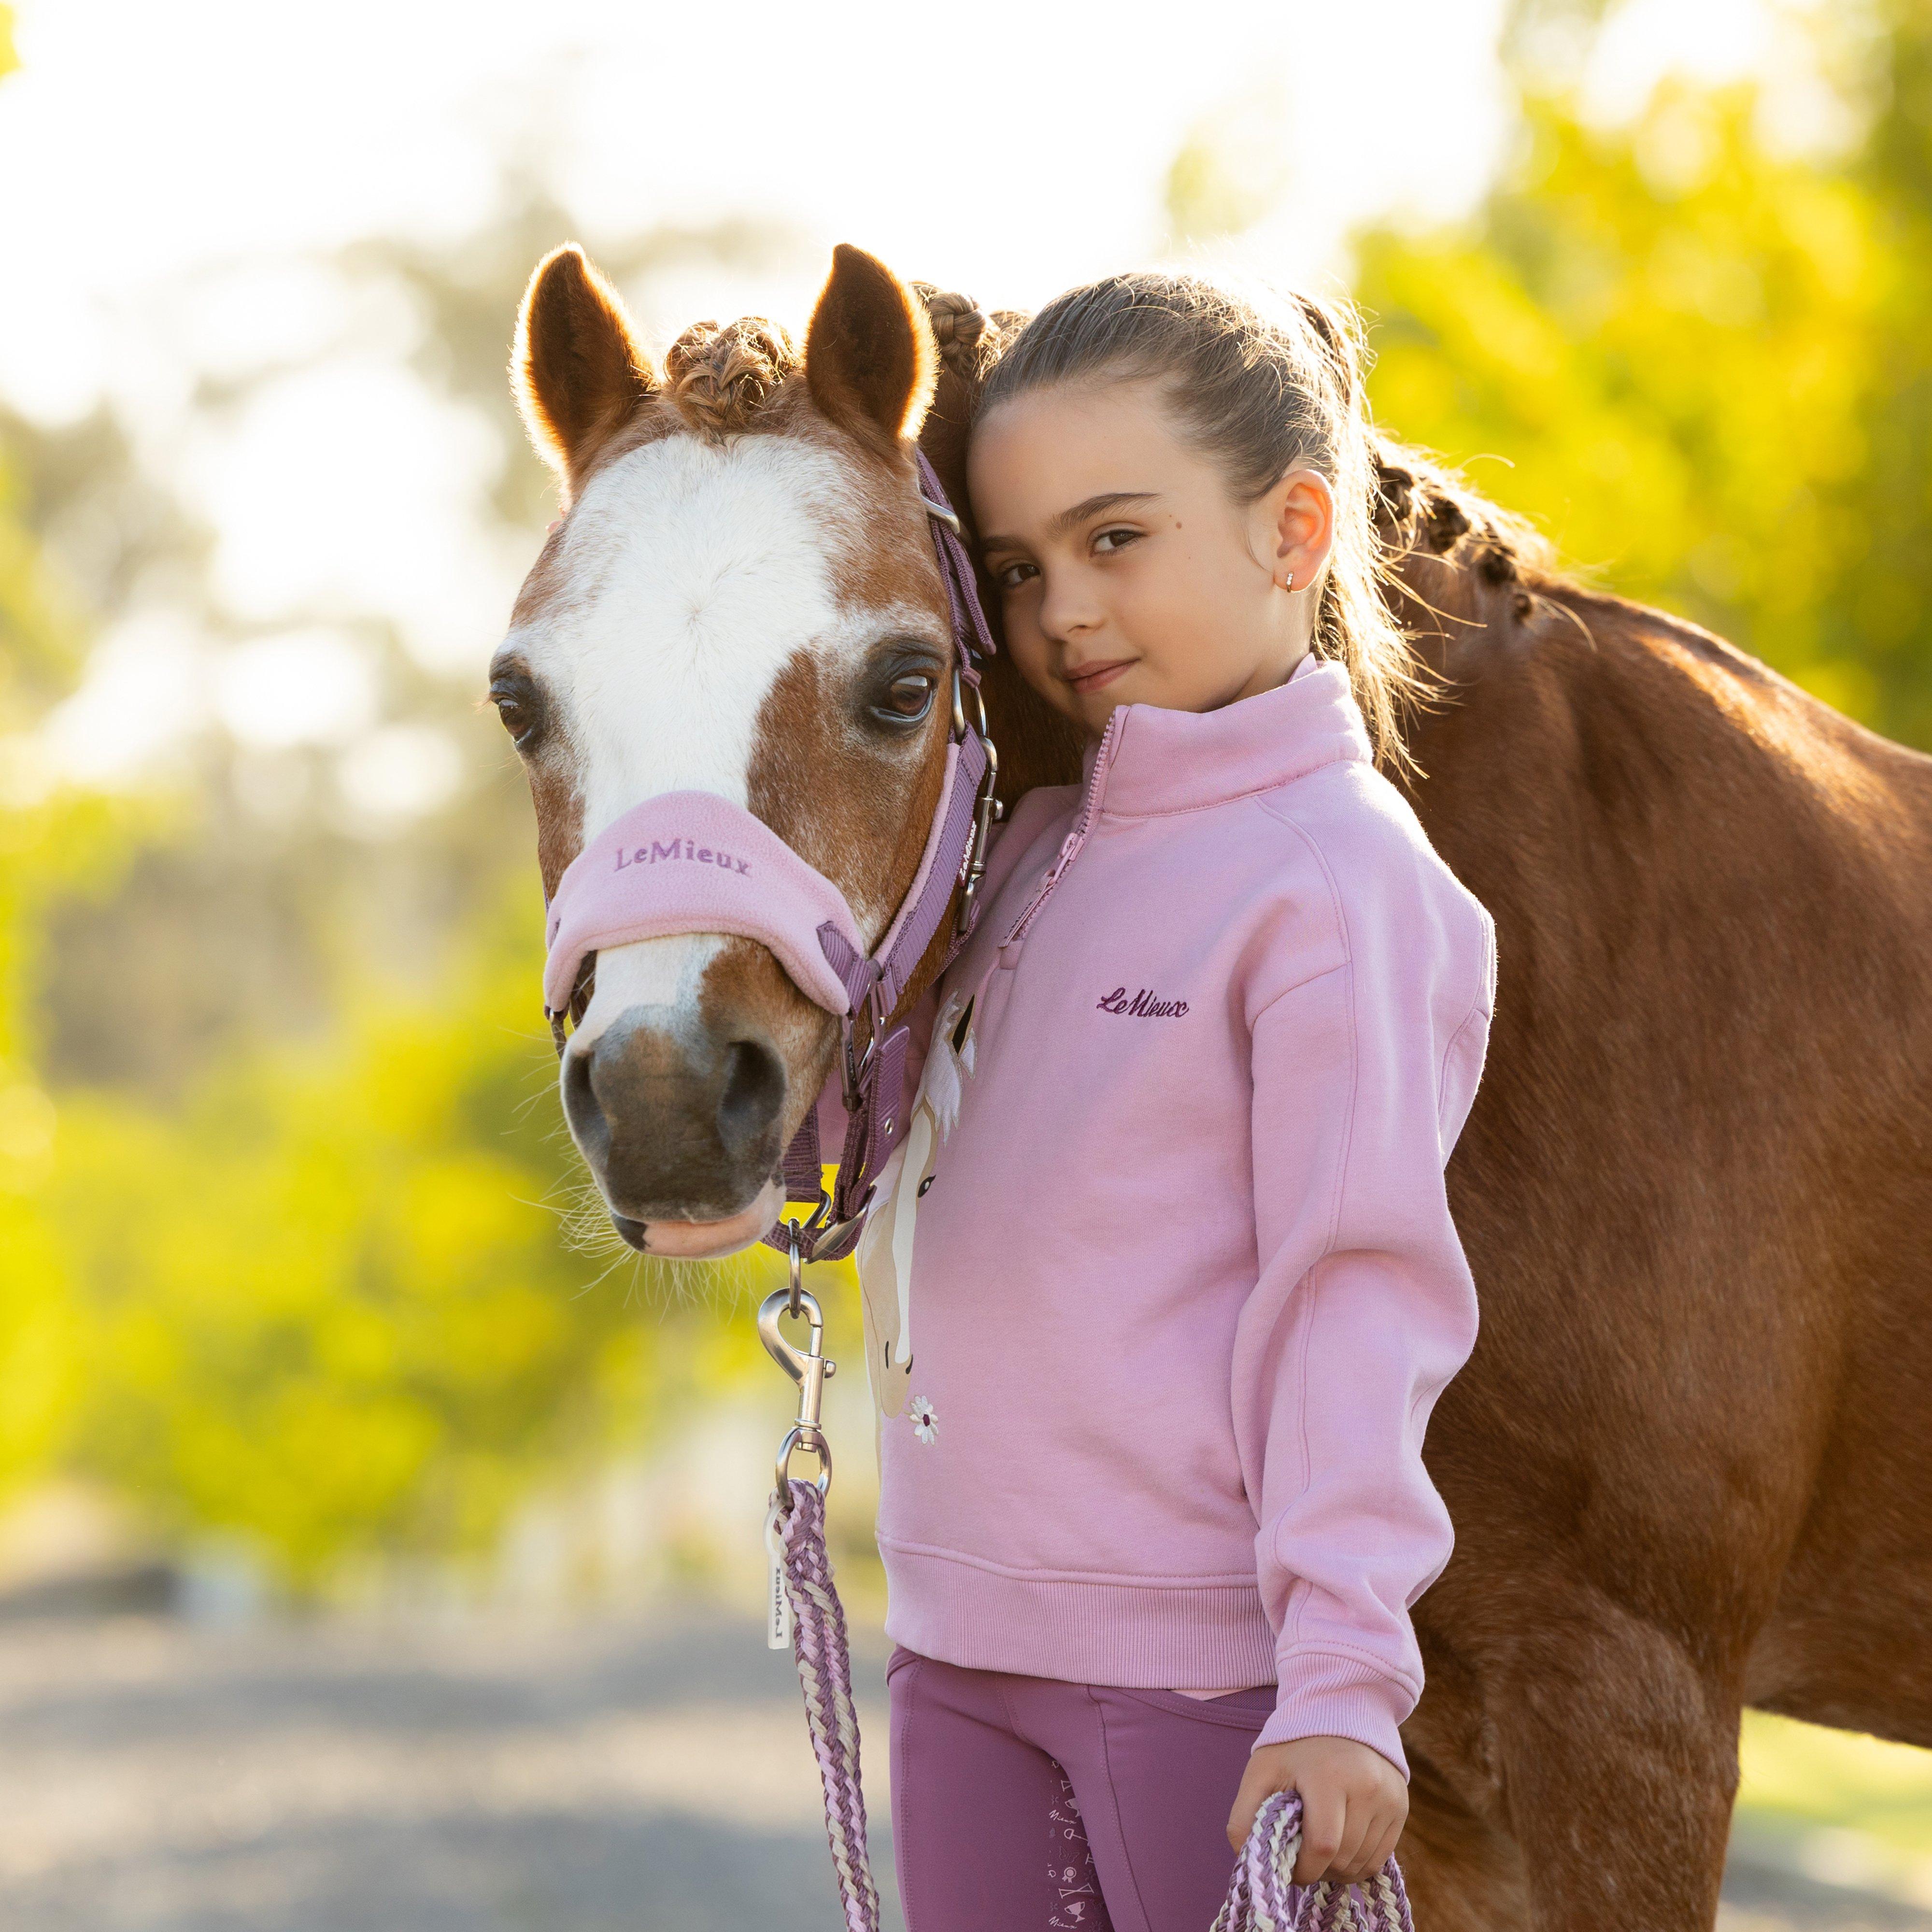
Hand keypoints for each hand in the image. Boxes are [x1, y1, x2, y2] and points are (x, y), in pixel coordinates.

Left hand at [1226, 1735, 1406, 1882]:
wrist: (1339, 1712)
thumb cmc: (1294, 1747)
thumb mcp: (1261, 1772)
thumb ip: (1244, 1817)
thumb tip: (1248, 1859)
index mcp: (1329, 1776)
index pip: (1322, 1845)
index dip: (1303, 1868)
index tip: (1288, 1866)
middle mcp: (1366, 1787)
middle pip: (1343, 1858)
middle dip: (1318, 1869)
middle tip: (1302, 1855)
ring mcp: (1389, 1797)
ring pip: (1363, 1863)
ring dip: (1338, 1869)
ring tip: (1319, 1849)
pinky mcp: (1401, 1806)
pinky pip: (1380, 1857)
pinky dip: (1357, 1862)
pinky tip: (1340, 1845)